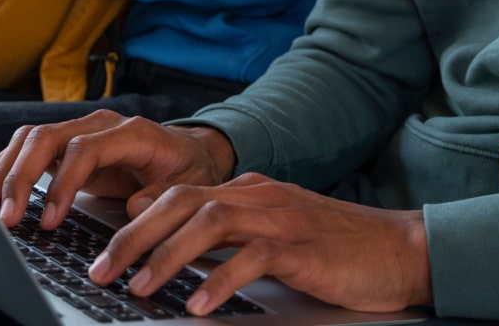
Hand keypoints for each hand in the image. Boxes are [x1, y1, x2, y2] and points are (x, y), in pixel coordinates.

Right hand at [0, 111, 234, 230]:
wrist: (189, 152)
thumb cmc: (187, 168)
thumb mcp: (190, 184)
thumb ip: (163, 195)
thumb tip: (134, 205)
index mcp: (130, 132)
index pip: (83, 149)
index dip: (62, 183)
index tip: (49, 219)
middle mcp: (99, 125)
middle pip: (47, 137)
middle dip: (21, 177)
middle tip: (8, 217)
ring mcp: (79, 131)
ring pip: (30, 139)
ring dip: (7, 172)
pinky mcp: (66, 145)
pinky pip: (28, 149)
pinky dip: (7, 170)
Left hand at [97, 175, 431, 315]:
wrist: (399, 250)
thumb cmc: (335, 248)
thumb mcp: (271, 234)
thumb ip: (225, 233)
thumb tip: (168, 241)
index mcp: (247, 192)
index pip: (175, 194)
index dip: (132, 219)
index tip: (100, 249)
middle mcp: (258, 196)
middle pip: (180, 201)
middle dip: (133, 235)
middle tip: (100, 270)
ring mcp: (280, 218)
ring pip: (209, 221)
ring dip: (166, 254)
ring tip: (138, 286)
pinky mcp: (301, 246)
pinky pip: (252, 259)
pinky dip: (220, 280)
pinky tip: (198, 306)